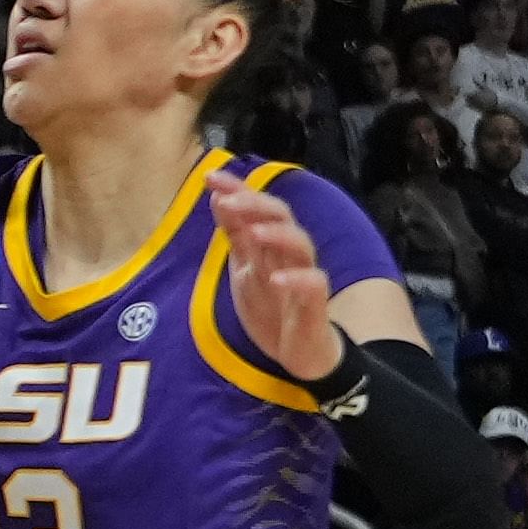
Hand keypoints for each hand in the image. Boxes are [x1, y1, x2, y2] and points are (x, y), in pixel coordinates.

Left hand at [206, 167, 342, 377]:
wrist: (299, 352)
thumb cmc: (272, 306)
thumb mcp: (245, 269)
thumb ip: (236, 235)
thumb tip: (218, 197)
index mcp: (271, 244)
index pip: (257, 208)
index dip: (237, 190)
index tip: (211, 177)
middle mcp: (289, 254)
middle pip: (281, 217)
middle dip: (255, 204)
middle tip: (228, 199)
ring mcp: (305, 276)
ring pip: (301, 244)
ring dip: (277, 235)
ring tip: (253, 232)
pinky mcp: (316, 303)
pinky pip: (313, 284)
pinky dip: (296, 280)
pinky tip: (276, 279)